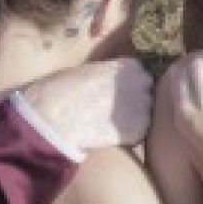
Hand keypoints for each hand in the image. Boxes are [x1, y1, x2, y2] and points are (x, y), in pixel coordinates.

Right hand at [20, 58, 153, 149]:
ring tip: (108, 124)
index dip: (128, 88)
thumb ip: (110, 74)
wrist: (57, 115)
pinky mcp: (140, 130)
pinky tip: (109, 136)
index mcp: (131, 65)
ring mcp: (144, 107)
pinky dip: (127, 138)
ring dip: (132, 121)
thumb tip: (112, 82)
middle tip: (112, 112)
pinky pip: (138, 135)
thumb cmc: (64, 89)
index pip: (140, 77)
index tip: (114, 96)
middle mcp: (143, 82)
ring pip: (144, 116)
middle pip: (146, 95)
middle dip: (134, 104)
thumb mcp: (90, 70)